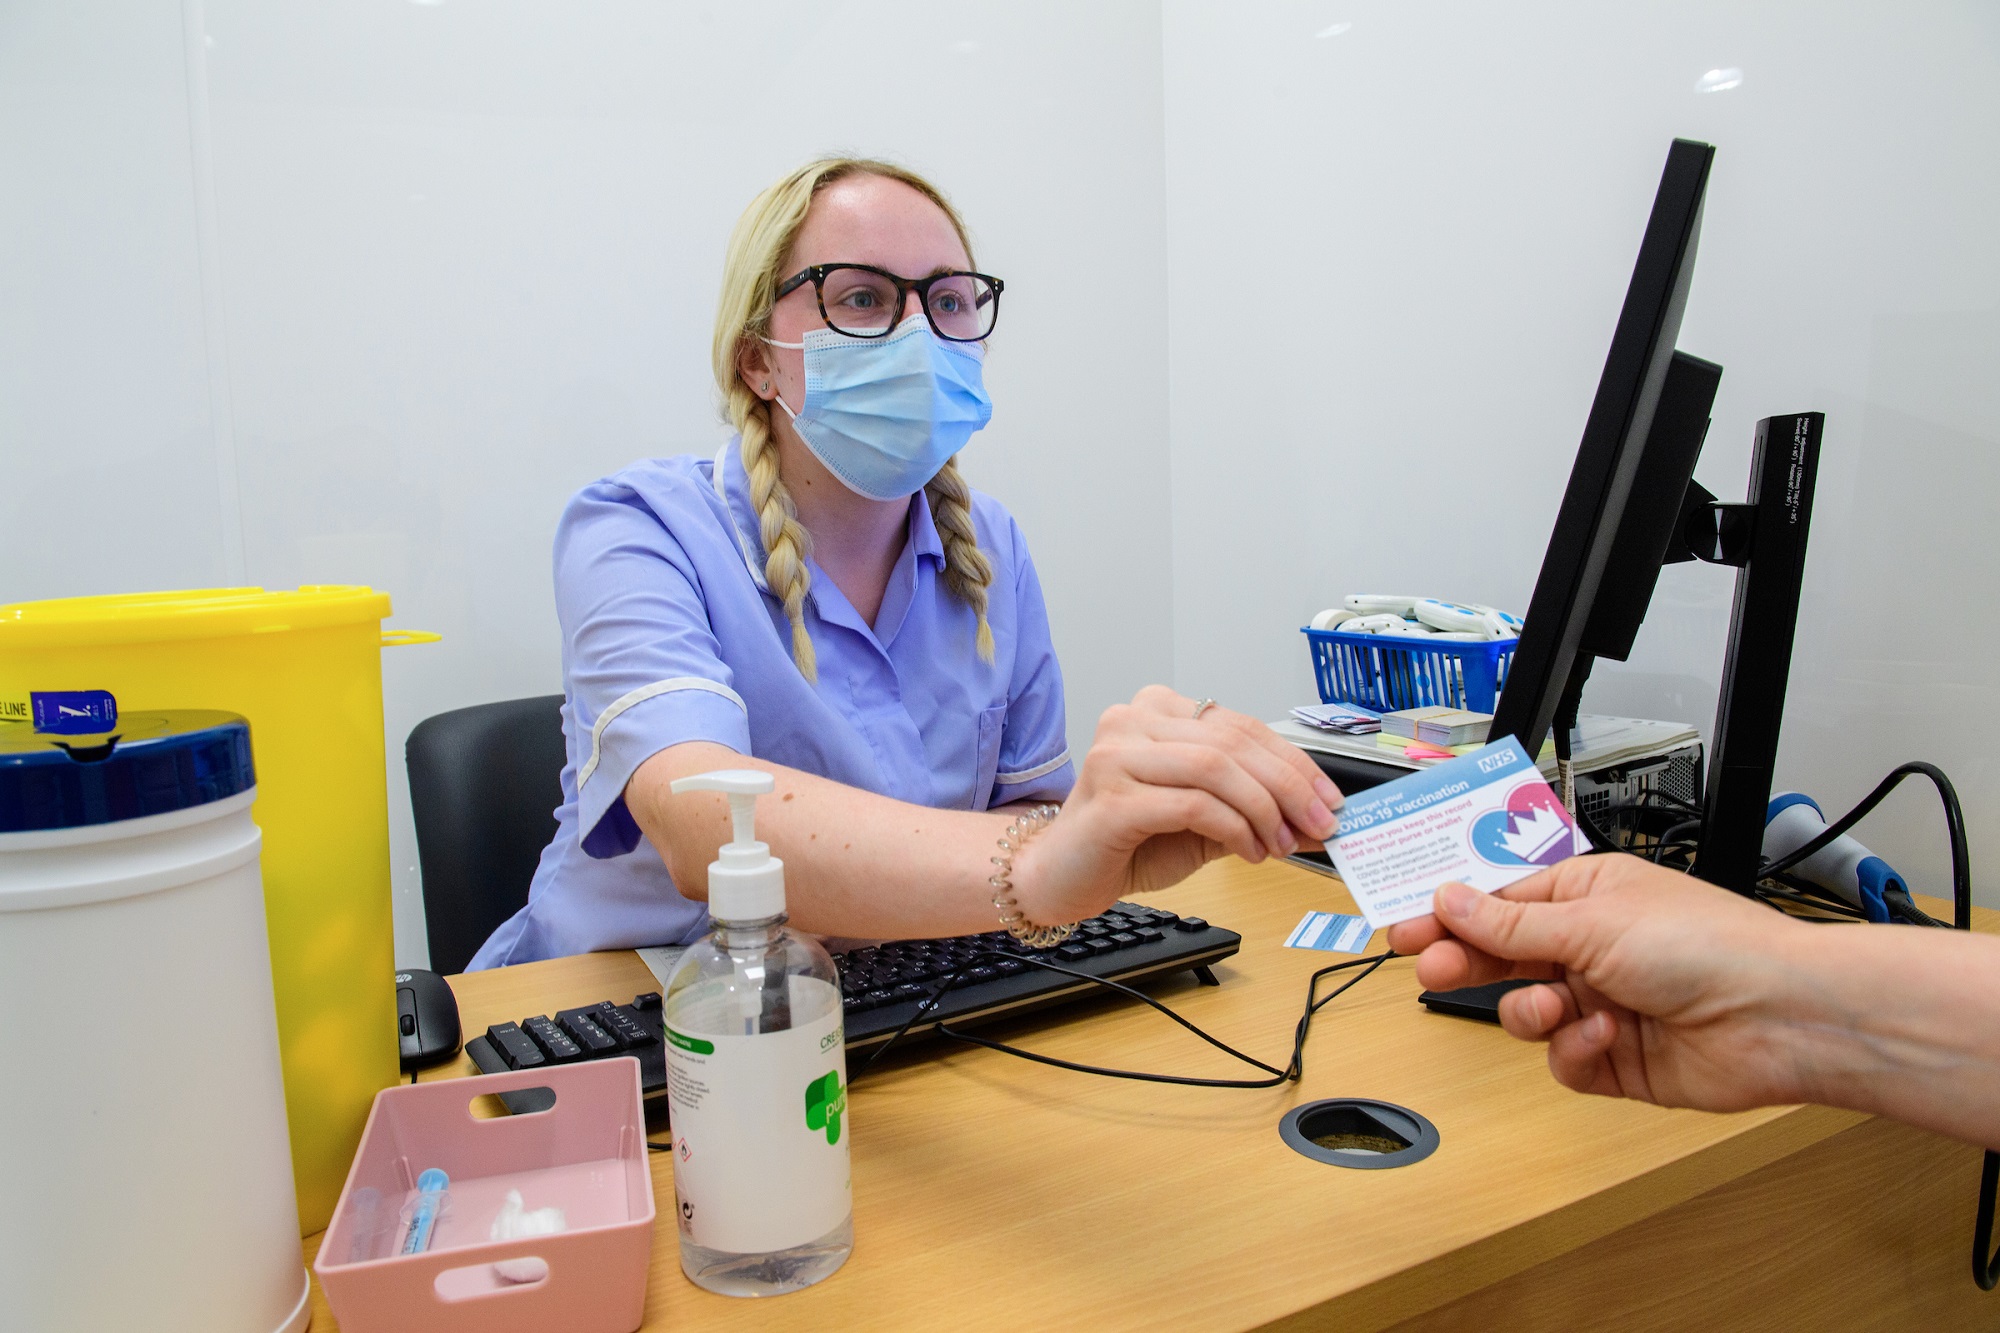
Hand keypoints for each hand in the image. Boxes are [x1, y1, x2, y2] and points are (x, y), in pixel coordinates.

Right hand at [1014, 685, 1341, 924]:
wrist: (1059, 875)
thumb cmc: (1128, 842)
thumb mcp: (1203, 820)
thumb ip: (1252, 810)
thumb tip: (1315, 816)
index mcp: (1156, 710)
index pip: (1241, 724)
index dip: (1293, 761)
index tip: (1328, 798)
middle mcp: (1131, 721)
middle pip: (1233, 742)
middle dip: (1288, 786)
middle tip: (1318, 823)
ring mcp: (1117, 756)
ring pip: (1216, 768)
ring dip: (1263, 810)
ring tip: (1280, 844)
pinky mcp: (1113, 798)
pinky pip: (1194, 804)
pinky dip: (1235, 829)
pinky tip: (1249, 852)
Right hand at [1384, 854, 1810, 1112]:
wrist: (1780, 1019)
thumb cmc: (1707, 945)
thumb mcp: (1592, 921)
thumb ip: (1510, 920)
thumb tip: (1448, 898)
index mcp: (1586, 894)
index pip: (1497, 899)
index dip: (1447, 913)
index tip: (1401, 926)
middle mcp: (1590, 945)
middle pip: (1500, 953)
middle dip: (1466, 961)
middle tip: (1429, 967)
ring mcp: (1600, 1001)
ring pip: (1524, 1010)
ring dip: (1530, 1009)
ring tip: (1553, 1006)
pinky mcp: (1615, 1058)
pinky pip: (1561, 1058)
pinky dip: (1574, 1050)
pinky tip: (1602, 1036)